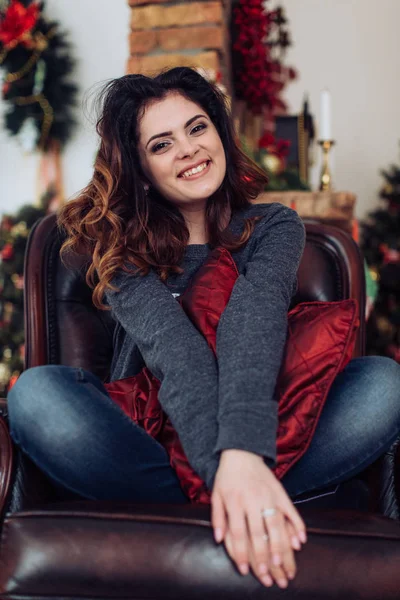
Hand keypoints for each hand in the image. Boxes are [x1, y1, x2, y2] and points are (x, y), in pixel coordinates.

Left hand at [211, 449, 306, 588]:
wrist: (242, 451)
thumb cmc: (227, 476)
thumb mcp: (216, 494)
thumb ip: (217, 517)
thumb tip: (218, 539)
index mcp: (235, 501)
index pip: (238, 533)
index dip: (241, 554)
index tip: (245, 571)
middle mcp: (252, 499)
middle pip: (258, 532)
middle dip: (262, 556)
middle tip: (266, 575)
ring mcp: (268, 495)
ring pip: (276, 524)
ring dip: (279, 545)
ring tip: (281, 563)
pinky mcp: (281, 491)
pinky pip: (291, 510)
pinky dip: (297, 526)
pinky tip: (300, 541)